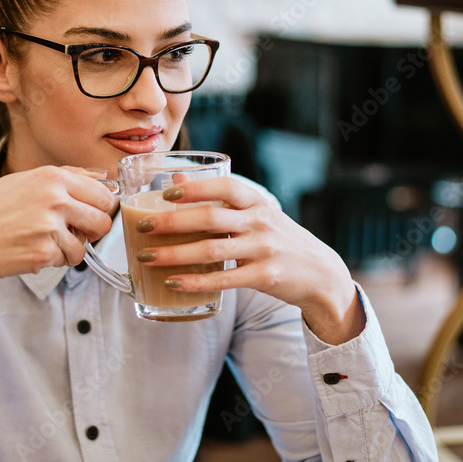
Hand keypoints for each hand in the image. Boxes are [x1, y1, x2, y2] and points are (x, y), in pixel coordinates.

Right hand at [0, 166, 114, 333]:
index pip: (104, 193)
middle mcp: (55, 198)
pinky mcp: (44, 252)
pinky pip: (67, 260)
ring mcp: (50, 226)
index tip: (93, 214)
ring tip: (46, 242)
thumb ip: (63, 177)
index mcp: (53, 176)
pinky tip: (33, 251)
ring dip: (72, 248)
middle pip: (103, 220)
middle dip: (93, 231)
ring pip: (86, 244)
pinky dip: (55, 260)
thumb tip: (100, 179)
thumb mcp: (24, 181)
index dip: (102, 208)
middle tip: (76, 232)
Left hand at [136, 177, 364, 344]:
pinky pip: (223, 280)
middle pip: (210, 218)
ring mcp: (263, 251)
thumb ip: (218, 198)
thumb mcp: (254, 212)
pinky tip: (173, 282)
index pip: (225, 187)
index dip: (195, 189)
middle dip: (172, 222)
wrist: (320, 273)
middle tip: (143, 226)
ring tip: (147, 256)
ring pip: (211, 250)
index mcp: (257, 202)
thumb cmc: (277, 238)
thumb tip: (176, 179)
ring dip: (174, 254)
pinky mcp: (264, 278)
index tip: (166, 193)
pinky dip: (195, 282)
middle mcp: (260, 222)